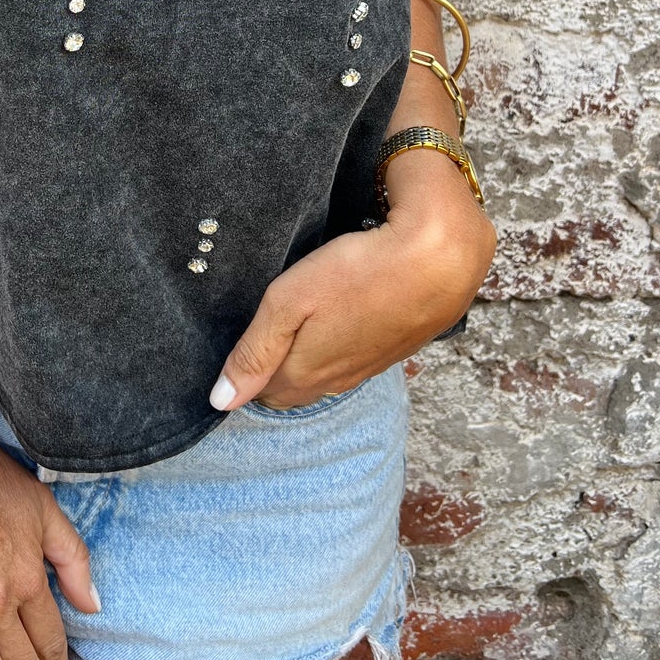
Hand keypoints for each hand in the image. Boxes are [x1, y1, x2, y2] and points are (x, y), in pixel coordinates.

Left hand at [210, 148, 496, 411]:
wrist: (438, 258)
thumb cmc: (357, 272)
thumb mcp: (289, 302)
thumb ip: (254, 351)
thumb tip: (221, 401)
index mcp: (305, 374)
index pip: (262, 392)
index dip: (247, 368)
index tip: (240, 338)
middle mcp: (338, 381)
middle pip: (293, 387)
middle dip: (273, 368)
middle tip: (263, 329)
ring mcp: (370, 367)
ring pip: (326, 374)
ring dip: (308, 357)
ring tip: (298, 322)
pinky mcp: (395, 349)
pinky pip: (355, 359)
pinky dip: (340, 345)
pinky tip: (341, 317)